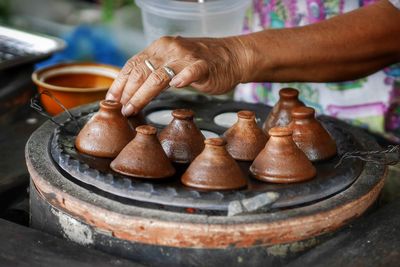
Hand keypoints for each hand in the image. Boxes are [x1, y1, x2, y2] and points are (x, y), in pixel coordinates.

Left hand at [106, 36, 247, 115]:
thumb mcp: (172, 63)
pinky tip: (177, 85)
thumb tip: (132, 90)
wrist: (232, 56)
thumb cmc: (200, 64)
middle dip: (127, 92)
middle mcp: (169, 49)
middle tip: (120, 110)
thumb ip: (155, 72)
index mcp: (159, 49)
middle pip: (142, 71)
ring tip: (133, 107)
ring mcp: (186, 57)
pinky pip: (192, 71)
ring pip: (159, 75)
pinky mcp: (204, 66)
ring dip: (143, 93)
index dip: (119, 83)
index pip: (133, 64)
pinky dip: (184, 77)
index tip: (110, 100)